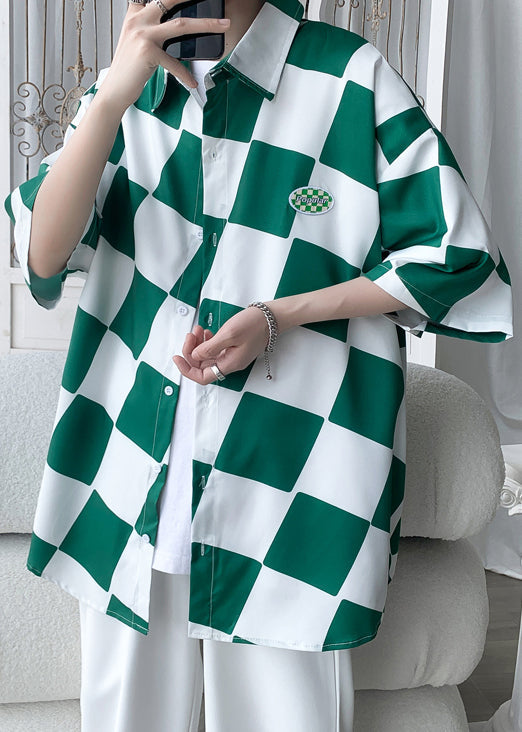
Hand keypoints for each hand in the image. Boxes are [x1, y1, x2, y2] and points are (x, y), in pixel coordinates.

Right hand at [97, 1, 229, 113]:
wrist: (115, 89)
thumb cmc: (130, 68)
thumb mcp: (137, 41)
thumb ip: (152, 28)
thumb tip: (178, 25)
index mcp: (136, 14)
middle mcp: (138, 19)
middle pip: (172, 1)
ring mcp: (142, 34)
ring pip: (181, 24)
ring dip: (206, 24)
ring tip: (224, 24)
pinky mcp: (147, 52)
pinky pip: (174, 62)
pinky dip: (185, 75)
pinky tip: (192, 83)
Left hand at [173, 309, 268, 384]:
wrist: (272, 317)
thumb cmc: (254, 324)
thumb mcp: (229, 334)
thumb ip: (210, 348)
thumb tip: (194, 357)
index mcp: (229, 364)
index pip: (202, 377)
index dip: (186, 369)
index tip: (176, 357)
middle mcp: (230, 363)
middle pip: (203, 366)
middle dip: (192, 351)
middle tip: (191, 334)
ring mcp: (232, 356)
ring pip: (208, 357)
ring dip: (198, 345)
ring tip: (198, 330)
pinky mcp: (234, 347)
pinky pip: (215, 350)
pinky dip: (207, 342)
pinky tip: (206, 332)